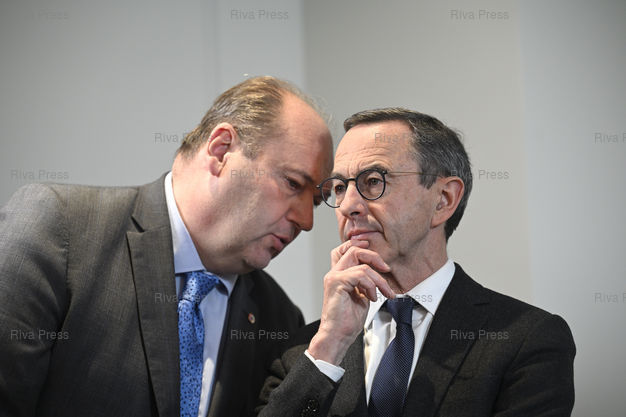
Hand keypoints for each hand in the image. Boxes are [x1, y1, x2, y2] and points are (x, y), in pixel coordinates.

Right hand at [308, 239, 394, 364]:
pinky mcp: (337, 283)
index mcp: (338, 275)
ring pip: (361, 264)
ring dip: (378, 279)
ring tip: (382, 293)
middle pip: (353, 249)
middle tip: (386, 269)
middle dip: (374, 257)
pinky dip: (371, 286)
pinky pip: (361, 274)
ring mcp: (334, 277)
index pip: (345, 249)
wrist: (337, 336)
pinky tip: (371, 297)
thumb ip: (365, 283)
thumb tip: (378, 275)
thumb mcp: (361, 297)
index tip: (378, 259)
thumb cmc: (346, 321)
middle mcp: (334, 273)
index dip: (360, 247)